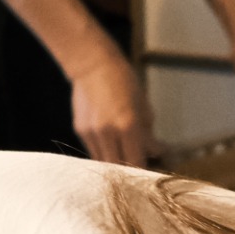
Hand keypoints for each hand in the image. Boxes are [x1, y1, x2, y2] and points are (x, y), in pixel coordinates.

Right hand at [69, 49, 153, 166]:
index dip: (146, 169)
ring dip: (116, 163)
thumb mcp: (144, 105)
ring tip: (126, 154)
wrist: (92, 64)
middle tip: (141, 164)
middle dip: (130, 169)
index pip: (137, 162)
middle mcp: (107, 133)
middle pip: (119, 167)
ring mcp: (91, 133)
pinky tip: (112, 143)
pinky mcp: (80, 130)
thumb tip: (154, 151)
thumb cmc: (124, 81)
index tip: (154, 166)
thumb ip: (147, 132)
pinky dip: (105, 152)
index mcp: (127, 126)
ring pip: (104, 162)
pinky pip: (94, 150)